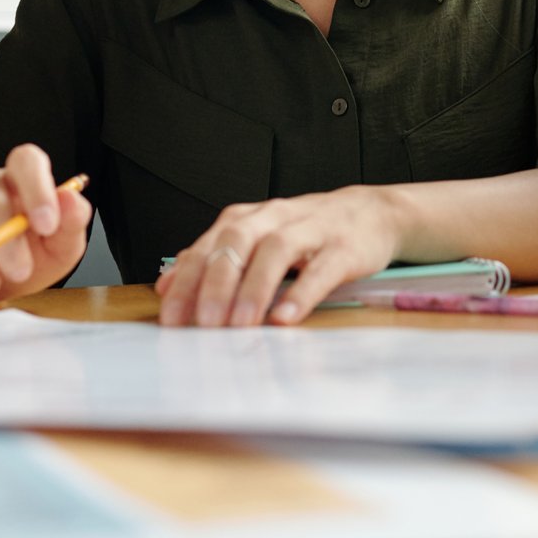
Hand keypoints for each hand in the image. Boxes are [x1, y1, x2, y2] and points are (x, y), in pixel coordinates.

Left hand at [156, 185, 404, 326]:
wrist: (371, 213)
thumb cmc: (307, 232)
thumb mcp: (256, 239)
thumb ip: (214, 259)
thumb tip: (167, 284)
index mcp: (248, 218)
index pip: (209, 247)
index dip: (187, 282)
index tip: (171, 319)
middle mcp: (275, 218)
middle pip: (237, 243)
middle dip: (217, 284)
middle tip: (204, 324)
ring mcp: (311, 230)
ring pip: (276, 251)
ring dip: (254, 289)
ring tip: (240, 324)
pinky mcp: (344, 247)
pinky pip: (320, 268)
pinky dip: (301, 292)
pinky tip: (286, 317)